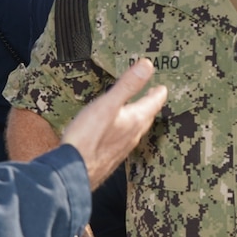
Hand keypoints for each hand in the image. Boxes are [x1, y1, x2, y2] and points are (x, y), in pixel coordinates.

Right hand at [60, 59, 166, 187]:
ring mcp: (122, 148)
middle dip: (150, 105)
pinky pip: (123, 140)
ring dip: (139, 118)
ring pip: (136, 130)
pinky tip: (116, 132)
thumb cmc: (88, 138)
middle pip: (146, 117)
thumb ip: (128, 85)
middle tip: (152, 97)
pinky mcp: (110, 156)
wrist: (74, 170)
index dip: (158, 93)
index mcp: (135, 120)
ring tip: (137, 112)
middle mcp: (132, 135)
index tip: (162, 87)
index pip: (153, 103)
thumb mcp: (108, 104)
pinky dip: (125, 131)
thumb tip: (147, 66)